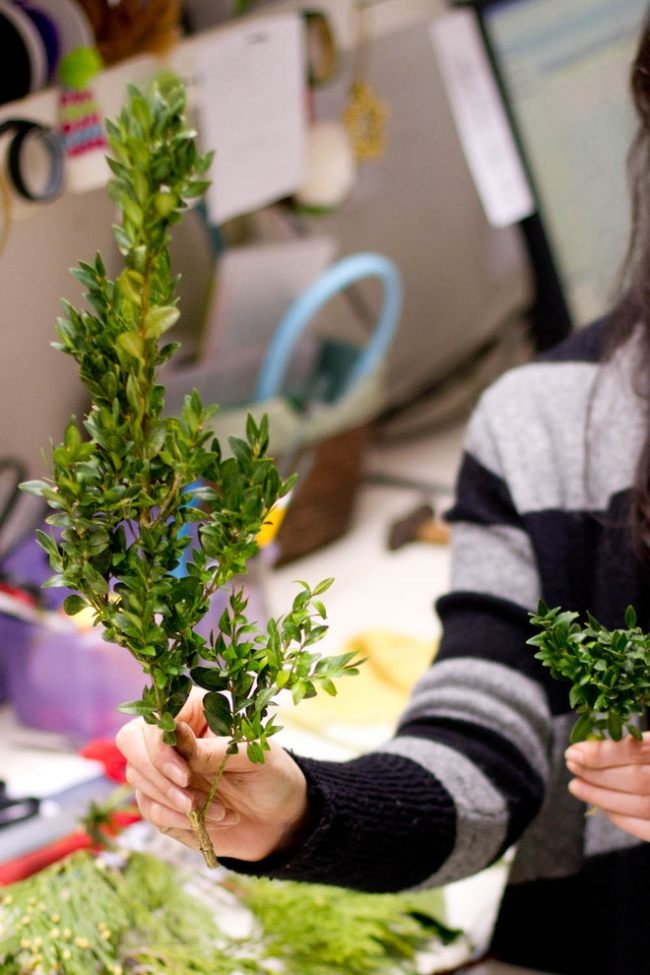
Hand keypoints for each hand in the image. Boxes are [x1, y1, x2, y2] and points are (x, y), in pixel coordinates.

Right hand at [115, 687, 310, 860]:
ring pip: (138, 779)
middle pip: (132, 745)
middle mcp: (173, 736)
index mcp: (194, 710)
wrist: (279, 817)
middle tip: (192, 800)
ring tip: (217, 810)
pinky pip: (150, 809)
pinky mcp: (162, 800)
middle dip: (159, 777)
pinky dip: (178, 820)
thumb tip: (176, 733)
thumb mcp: (251, 756)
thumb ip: (212, 748)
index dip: (160, 747)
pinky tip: (212, 821)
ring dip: (175, 802)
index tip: (185, 775)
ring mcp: (164, 768)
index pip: (155, 717)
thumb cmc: (271, 773)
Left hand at [565, 733, 649, 840]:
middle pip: (636, 780)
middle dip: (597, 773)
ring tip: (576, 785)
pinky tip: (602, 807)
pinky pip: (648, 829)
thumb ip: (636, 742)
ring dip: (602, 796)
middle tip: (571, 764)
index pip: (638, 751)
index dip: (603, 752)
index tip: (575, 750)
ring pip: (640, 805)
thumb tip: (596, 742)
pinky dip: (622, 818)